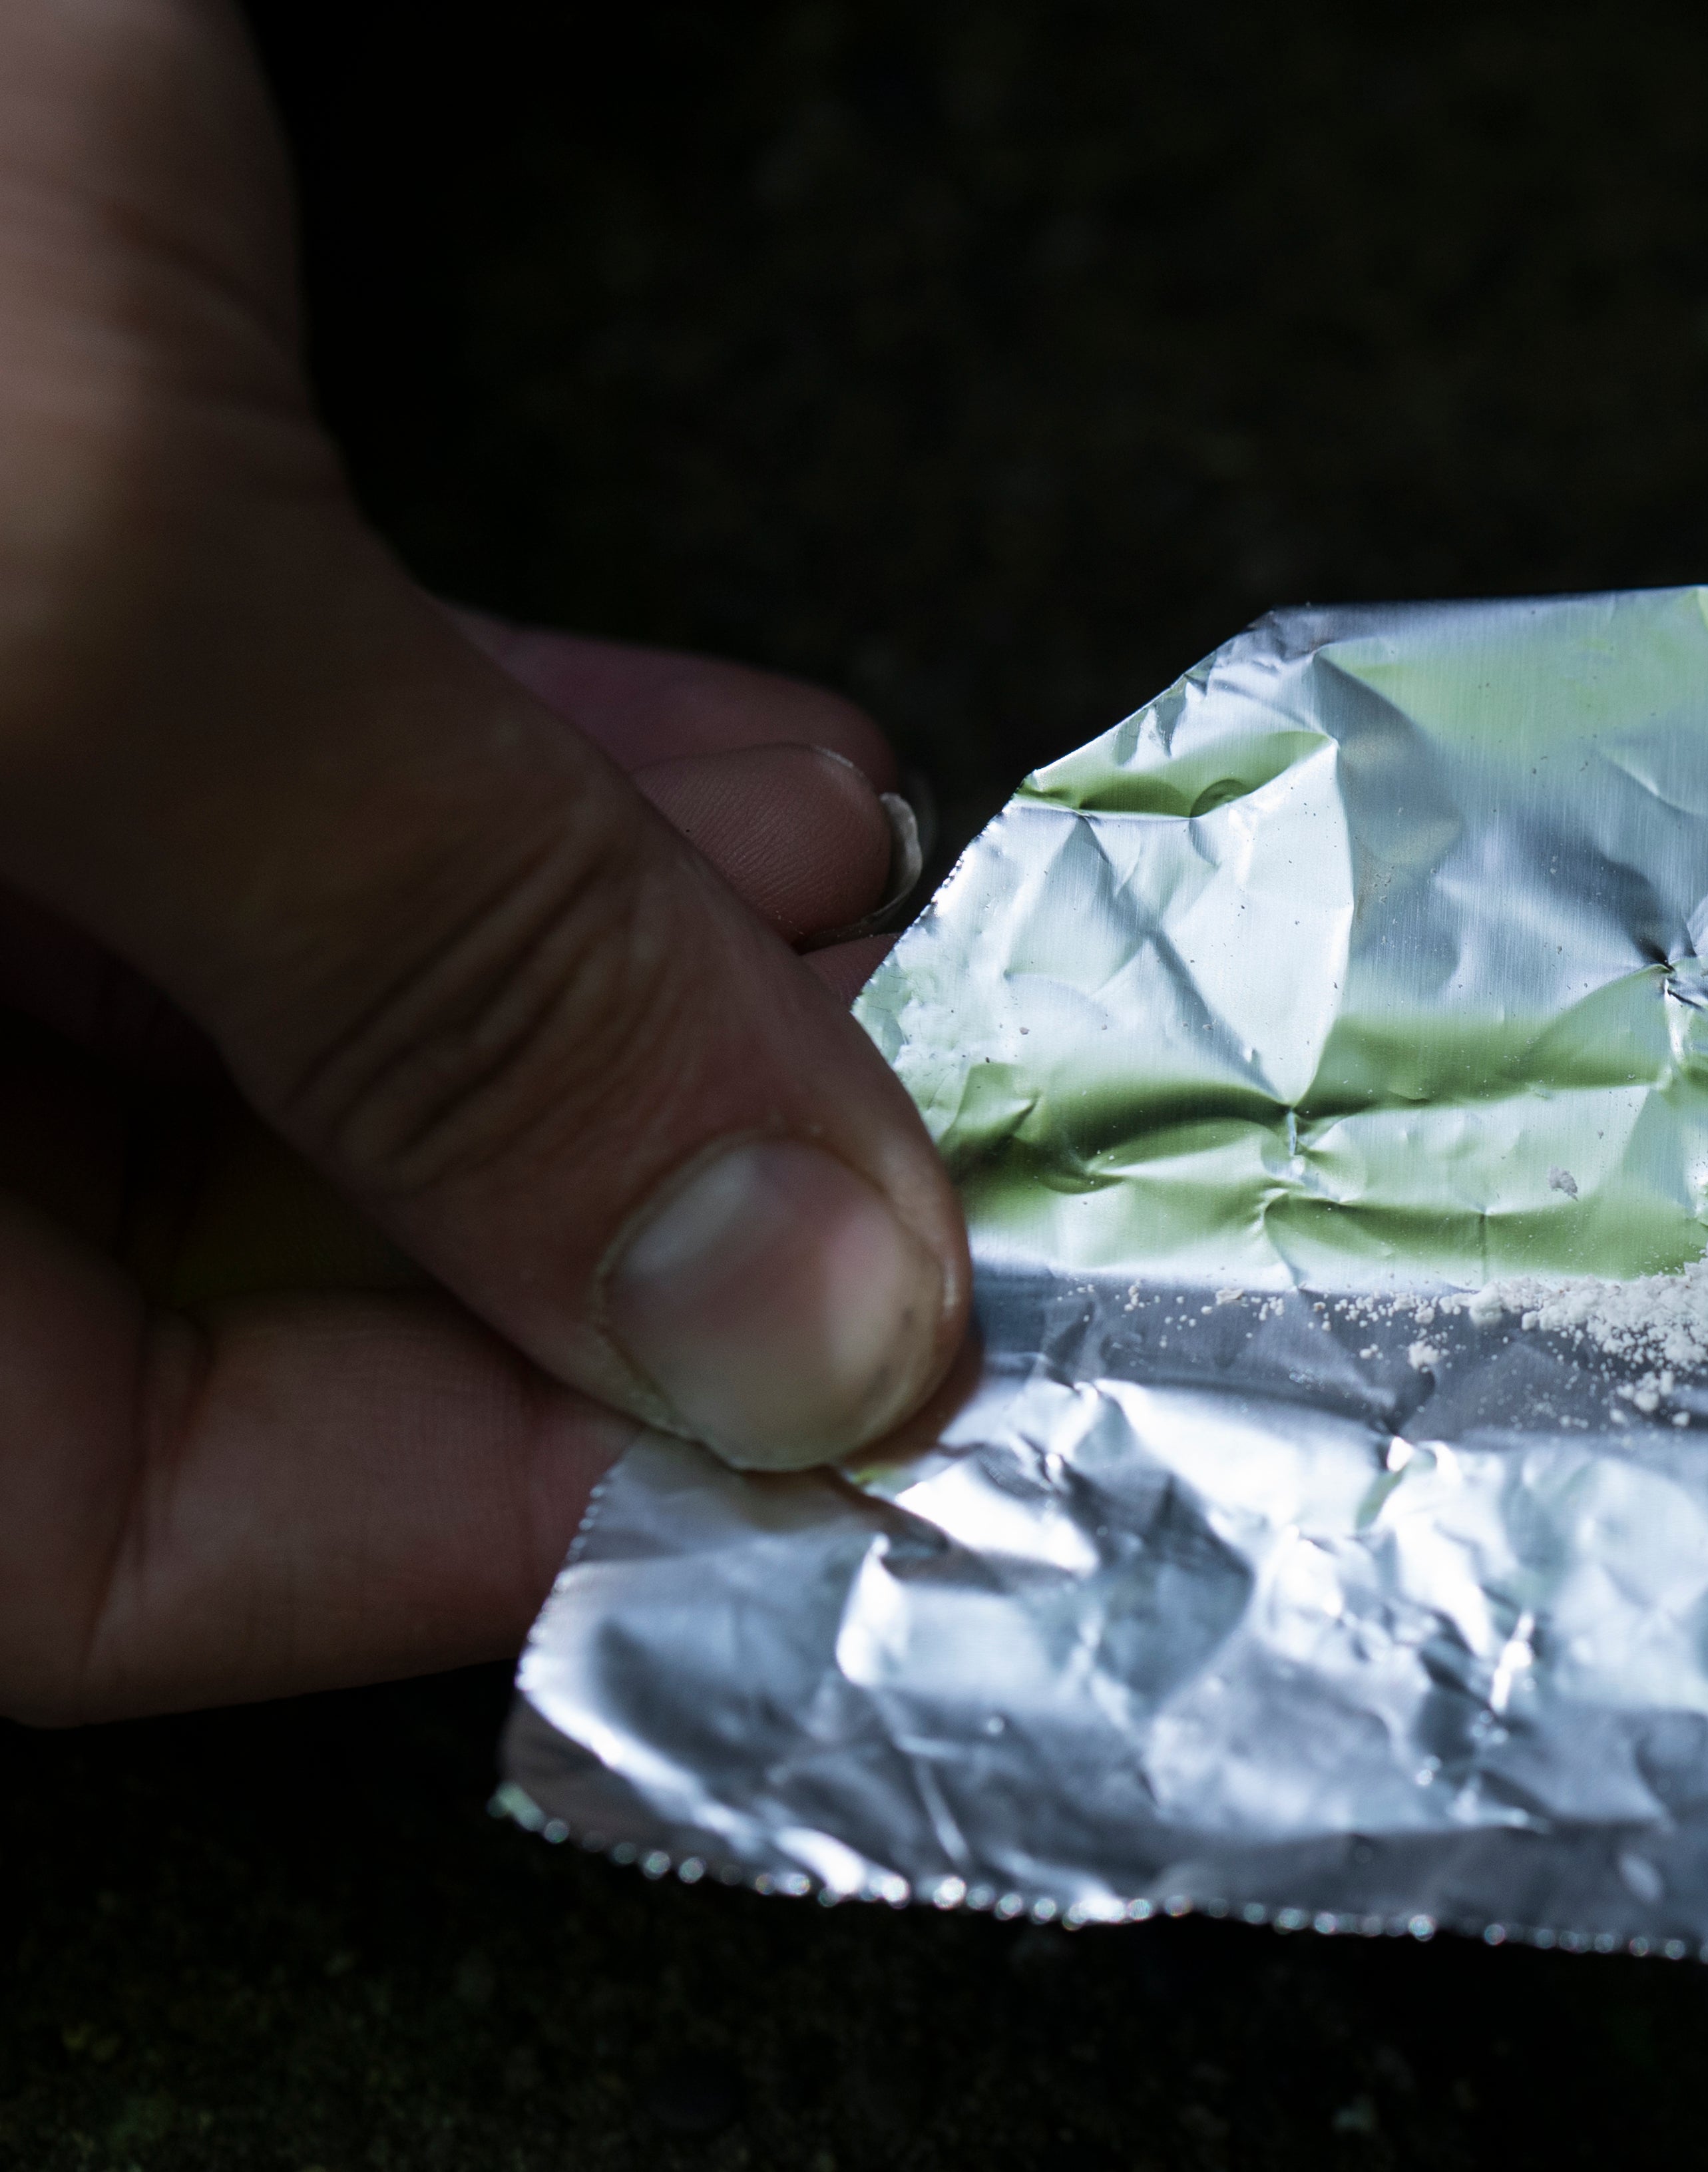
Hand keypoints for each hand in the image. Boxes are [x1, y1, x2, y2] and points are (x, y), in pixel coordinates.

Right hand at [0, 1, 969, 1721]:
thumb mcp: (38, 567)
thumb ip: (421, 951)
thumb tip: (789, 1311)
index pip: (86, 1538)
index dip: (493, 1495)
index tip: (854, 1408)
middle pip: (207, 1287)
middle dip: (613, 1190)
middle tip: (937, 1156)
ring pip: (255, 1021)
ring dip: (614, 975)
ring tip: (904, 944)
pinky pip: (223, 782)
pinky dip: (485, 779)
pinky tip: (743, 779)